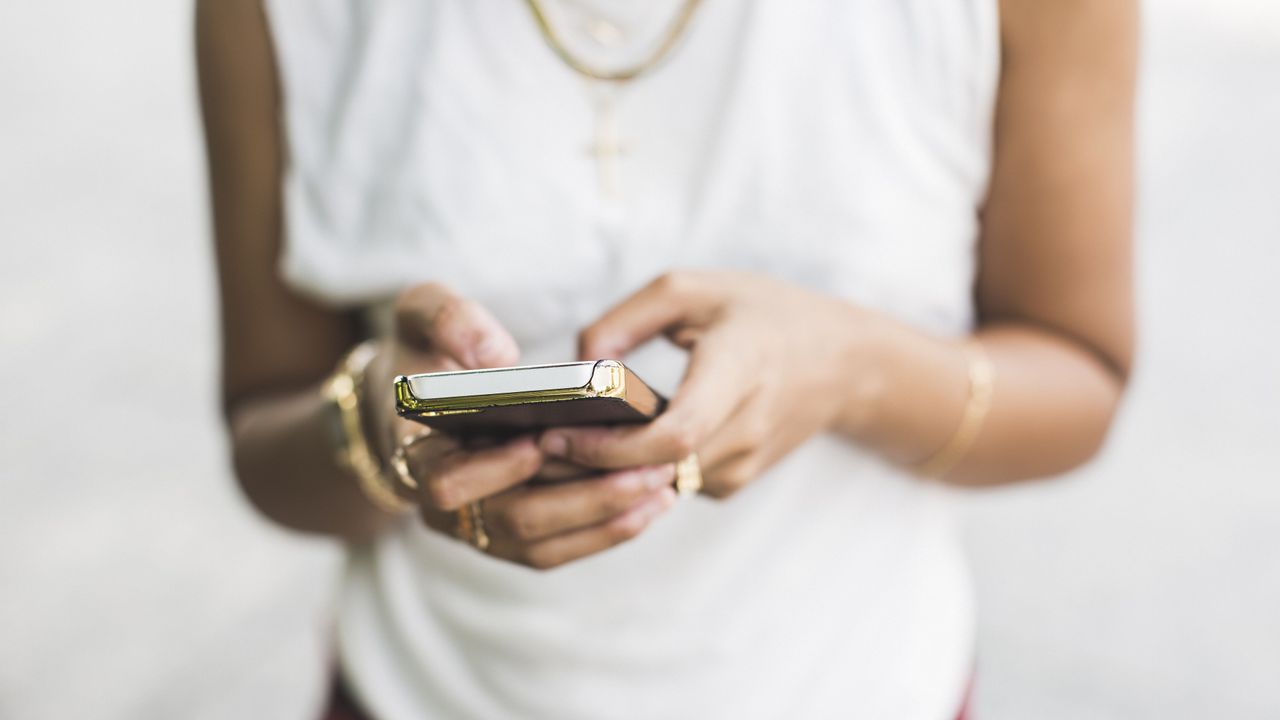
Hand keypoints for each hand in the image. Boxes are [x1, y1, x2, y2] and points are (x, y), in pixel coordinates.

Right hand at [374, 282, 676, 568]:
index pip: (448, 483)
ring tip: (662, 482)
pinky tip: (653, 500)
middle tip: (643, 468)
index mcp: (414, 454)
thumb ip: (447, 318)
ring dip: (606, 519)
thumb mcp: (419, 315)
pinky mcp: (513, 537)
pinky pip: (561, 548)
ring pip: (544, 545)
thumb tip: (497, 356)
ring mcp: (479, 528)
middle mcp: (443, 507)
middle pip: (514, 522)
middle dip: (582, 499)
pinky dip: (608, 530)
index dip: (495, 470)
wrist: (421, 400)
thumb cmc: (425, 352)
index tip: (540, 441)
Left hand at [539, 270, 869, 497]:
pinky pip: (670, 484)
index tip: (557, 432)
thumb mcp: (695, 289)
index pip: (673, 435)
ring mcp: (742, 464)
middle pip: (653, 471)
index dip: (610, 447)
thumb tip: (577, 364)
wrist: (844, 363)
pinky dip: (634, 473)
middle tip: (530, 444)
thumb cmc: (763, 313)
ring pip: (656, 486)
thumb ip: (626, 318)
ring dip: (604, 474)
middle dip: (586, 465)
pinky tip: (603, 447)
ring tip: (552, 444)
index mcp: (738, 371)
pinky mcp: (733, 482)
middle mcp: (744, 429)